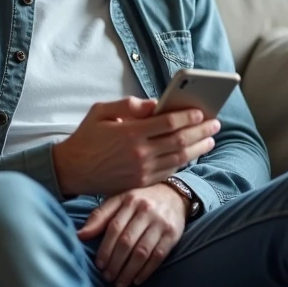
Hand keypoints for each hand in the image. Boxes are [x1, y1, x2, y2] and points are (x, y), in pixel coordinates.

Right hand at [51, 97, 218, 196]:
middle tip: (215, 124)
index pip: (168, 123)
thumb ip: (130, 105)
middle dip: (200, 132)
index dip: (188, 117)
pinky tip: (191, 154)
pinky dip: (183, 162)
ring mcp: (141, 171)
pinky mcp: (140, 183)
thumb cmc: (87, 137)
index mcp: (130, 132)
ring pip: (178, 158)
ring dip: (198, 149)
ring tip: (210, 140)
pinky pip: (168, 171)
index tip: (202, 112)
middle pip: (179, 141)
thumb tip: (156, 103)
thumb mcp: (102, 111)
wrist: (72, 170)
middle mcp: (139, 153)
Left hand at [77, 183, 188, 286]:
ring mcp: (160, 222)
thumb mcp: (119, 201)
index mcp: (129, 200)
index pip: (114, 228)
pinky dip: (146, 271)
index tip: (99, 265)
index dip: (105, 249)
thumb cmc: (140, 201)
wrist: (174, 195)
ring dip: (129, 271)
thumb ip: (99, 216)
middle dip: (115, 263)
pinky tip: (137, 280)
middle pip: (127, 242)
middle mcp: (146, 210)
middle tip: (108, 277)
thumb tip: (80, 235)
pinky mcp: (173, 234)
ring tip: (120, 284)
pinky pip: (158, 256)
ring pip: (142, 252)